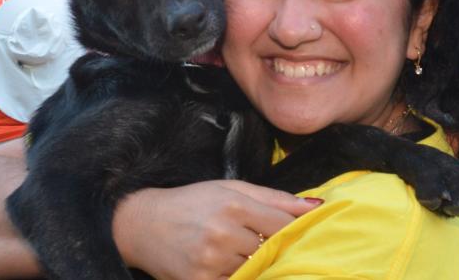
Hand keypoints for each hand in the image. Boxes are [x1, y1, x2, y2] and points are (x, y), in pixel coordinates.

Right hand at [114, 180, 319, 279]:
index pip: (282, 224)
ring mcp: (211, 261)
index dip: (290, 231)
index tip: (293, 232)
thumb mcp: (229, 189)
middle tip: (253, 241)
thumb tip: (316, 207)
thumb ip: (274, 198)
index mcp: (233, 205)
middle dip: (268, 248)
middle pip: (269, 250)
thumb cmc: (191, 202)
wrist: (142, 224)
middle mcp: (223, 233)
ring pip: (254, 270)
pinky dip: (235, 277)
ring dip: (251, 264)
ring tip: (232, 251)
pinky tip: (223, 265)